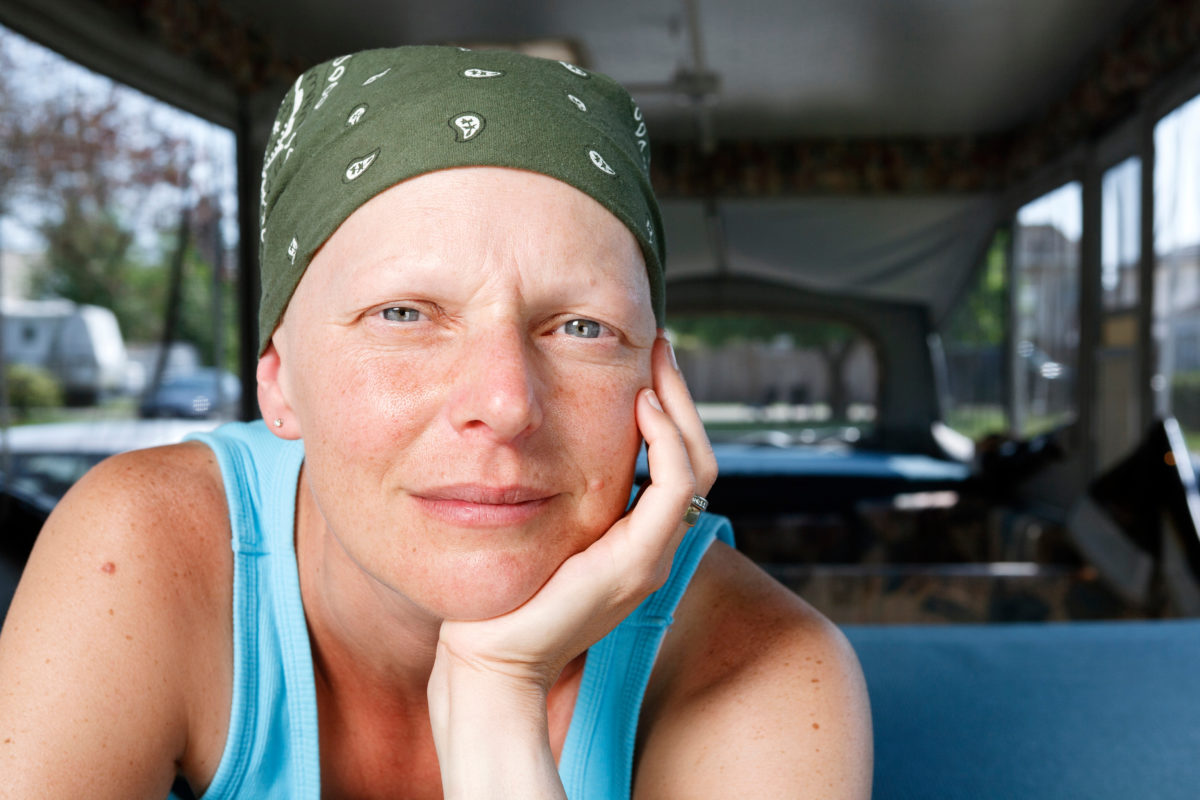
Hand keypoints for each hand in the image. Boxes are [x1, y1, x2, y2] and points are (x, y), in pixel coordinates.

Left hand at [428, 334, 716, 797]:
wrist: (487, 657)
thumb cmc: (498, 594)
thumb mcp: (532, 528)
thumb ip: (551, 493)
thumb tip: (532, 438)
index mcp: (632, 538)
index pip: (673, 463)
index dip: (667, 411)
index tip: (644, 365)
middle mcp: (652, 546)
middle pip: (696, 458)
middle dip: (680, 395)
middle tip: (660, 344)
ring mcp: (650, 557)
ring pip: (695, 466)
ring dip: (679, 408)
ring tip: (655, 363)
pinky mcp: (637, 563)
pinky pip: (673, 490)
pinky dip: (665, 442)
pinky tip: (642, 406)